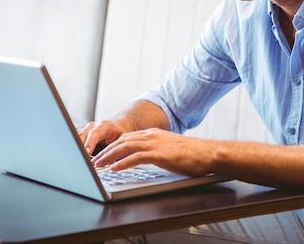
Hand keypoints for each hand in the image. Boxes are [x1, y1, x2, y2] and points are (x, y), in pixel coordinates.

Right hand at [77, 120, 126, 155]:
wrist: (116, 127)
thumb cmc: (119, 135)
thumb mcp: (122, 141)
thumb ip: (117, 150)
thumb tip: (115, 163)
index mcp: (104, 126)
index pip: (94, 134)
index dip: (89, 143)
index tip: (86, 153)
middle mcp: (92, 126)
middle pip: (82, 135)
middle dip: (79, 147)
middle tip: (78, 158)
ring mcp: (85, 130)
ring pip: (76, 137)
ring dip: (75, 148)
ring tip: (75, 159)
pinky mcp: (81, 135)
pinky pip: (74, 140)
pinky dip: (74, 149)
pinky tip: (74, 157)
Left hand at [90, 128, 215, 176]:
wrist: (207, 153)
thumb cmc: (192, 154)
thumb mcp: (170, 149)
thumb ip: (157, 150)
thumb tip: (147, 158)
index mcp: (154, 134)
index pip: (127, 138)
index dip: (113, 146)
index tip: (103, 154)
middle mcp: (152, 136)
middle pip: (122, 141)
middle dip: (107, 150)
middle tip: (95, 160)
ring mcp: (155, 144)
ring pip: (125, 147)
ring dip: (110, 157)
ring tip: (99, 165)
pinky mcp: (159, 154)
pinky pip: (135, 158)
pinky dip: (122, 163)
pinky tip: (114, 168)